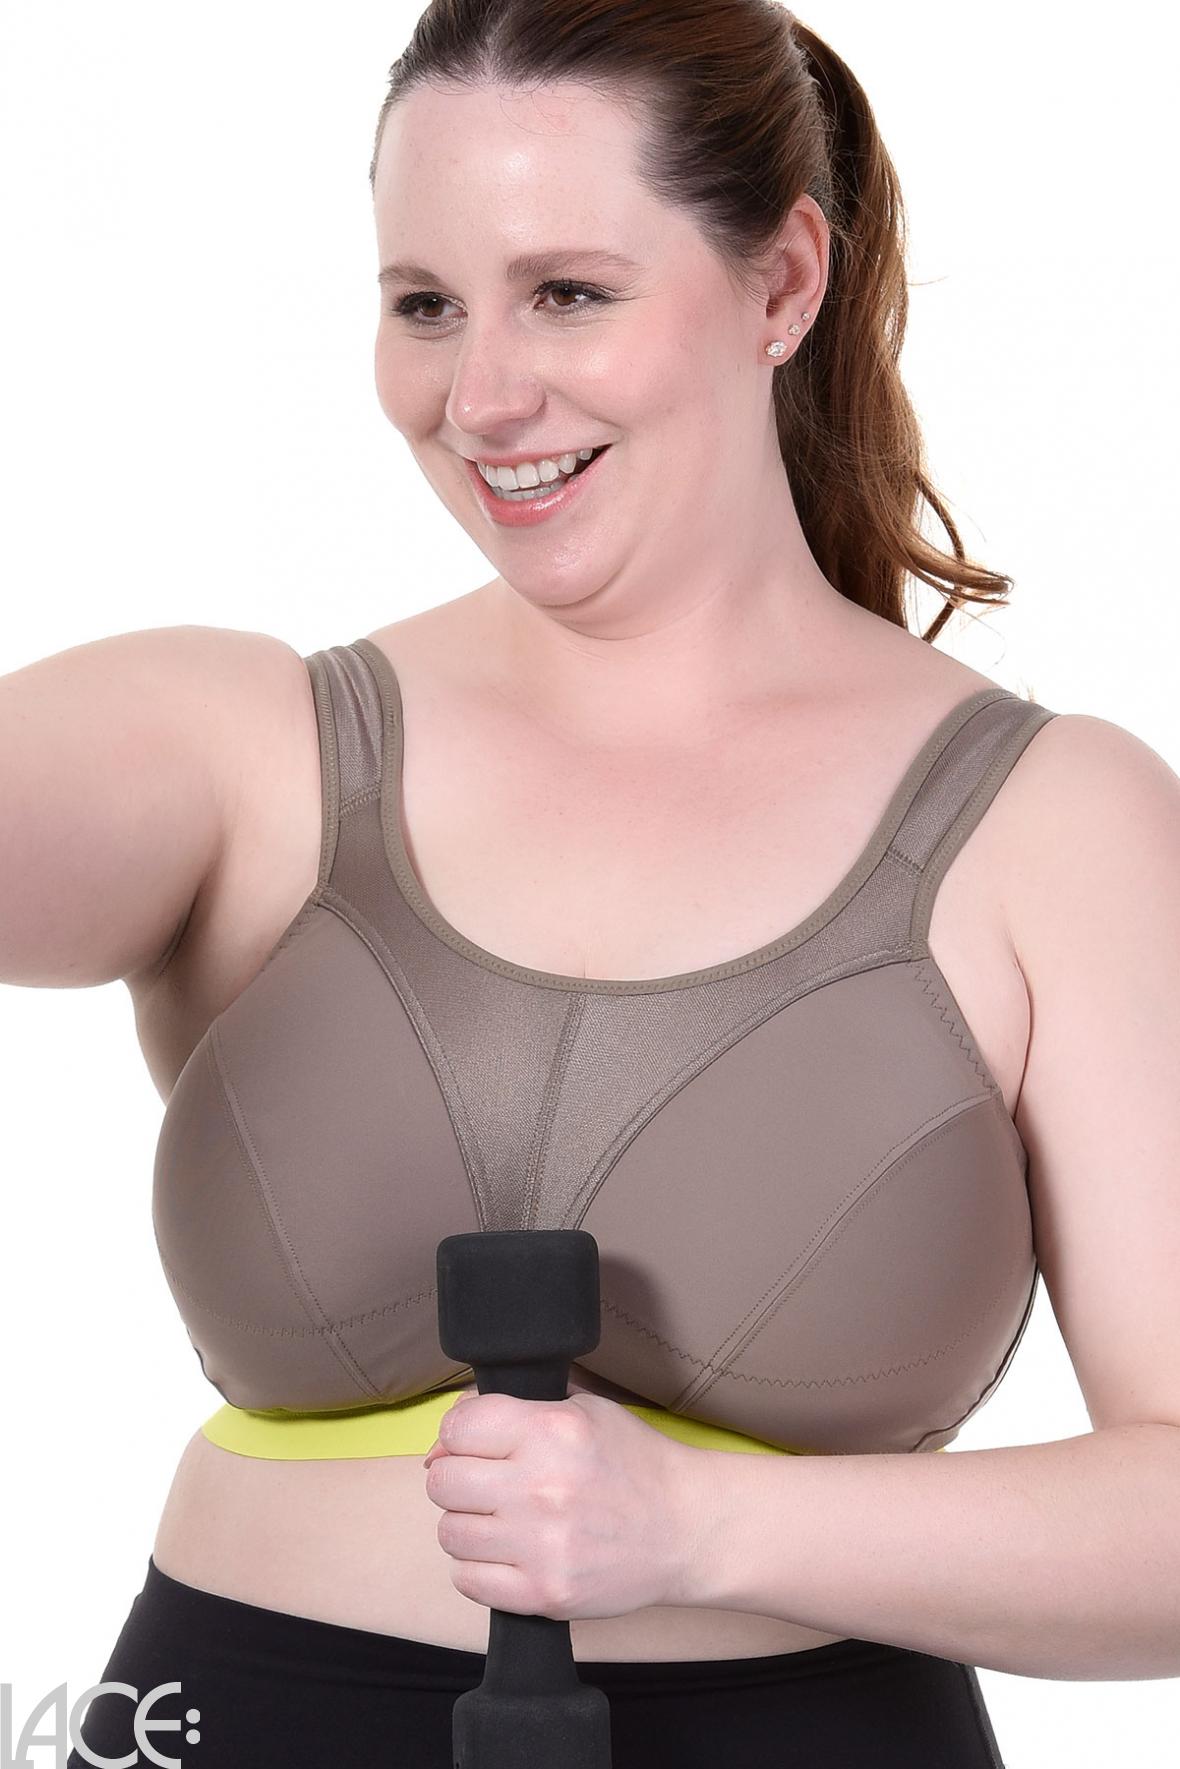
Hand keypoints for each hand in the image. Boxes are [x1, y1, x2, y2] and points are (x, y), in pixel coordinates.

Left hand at [422, 1390, 709, 1620]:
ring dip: (468, 1525)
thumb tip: (439, 1444)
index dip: (459, 1434)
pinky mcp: (545, 1593)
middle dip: (458, 1479)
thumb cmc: (633, 1463)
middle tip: (487, 1484)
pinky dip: (478, 1569)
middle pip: (443, 1482)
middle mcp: (542, 1486)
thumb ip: (510, 1410)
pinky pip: (468, 1581)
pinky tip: (507, 1553)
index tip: (475, 1444)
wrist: (687, 1529)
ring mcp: (542, 1545)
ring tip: (501, 1520)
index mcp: (552, 1430)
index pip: (457, 1427)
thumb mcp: (581, 1409)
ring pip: (449, 1532)